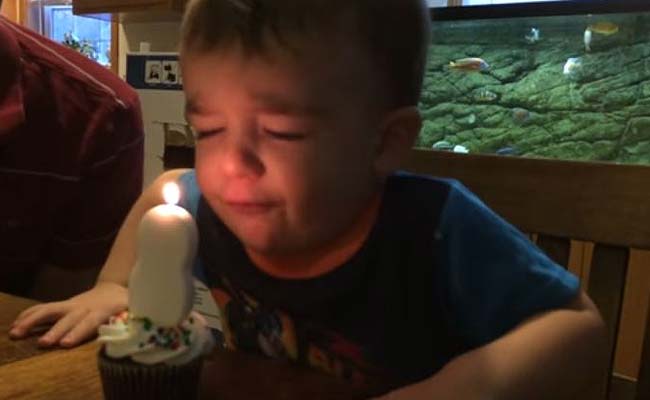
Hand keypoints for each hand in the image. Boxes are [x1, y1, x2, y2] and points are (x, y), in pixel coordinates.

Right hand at [9, 281, 126, 347]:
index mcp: (101, 311)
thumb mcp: (132, 309)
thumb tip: (132, 326)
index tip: (66, 344)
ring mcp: (70, 305)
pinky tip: (15, 325)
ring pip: (49, 310)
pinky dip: (29, 315)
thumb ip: (130, 319)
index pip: (89, 322)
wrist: (114, 288)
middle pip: (67, 319)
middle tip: (44, 343)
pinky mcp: (62, 305)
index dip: (78, 332)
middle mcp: (83, 307)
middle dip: (56, 331)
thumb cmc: (123, 304)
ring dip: (32, 321)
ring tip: (16, 333)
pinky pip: (43, 308)